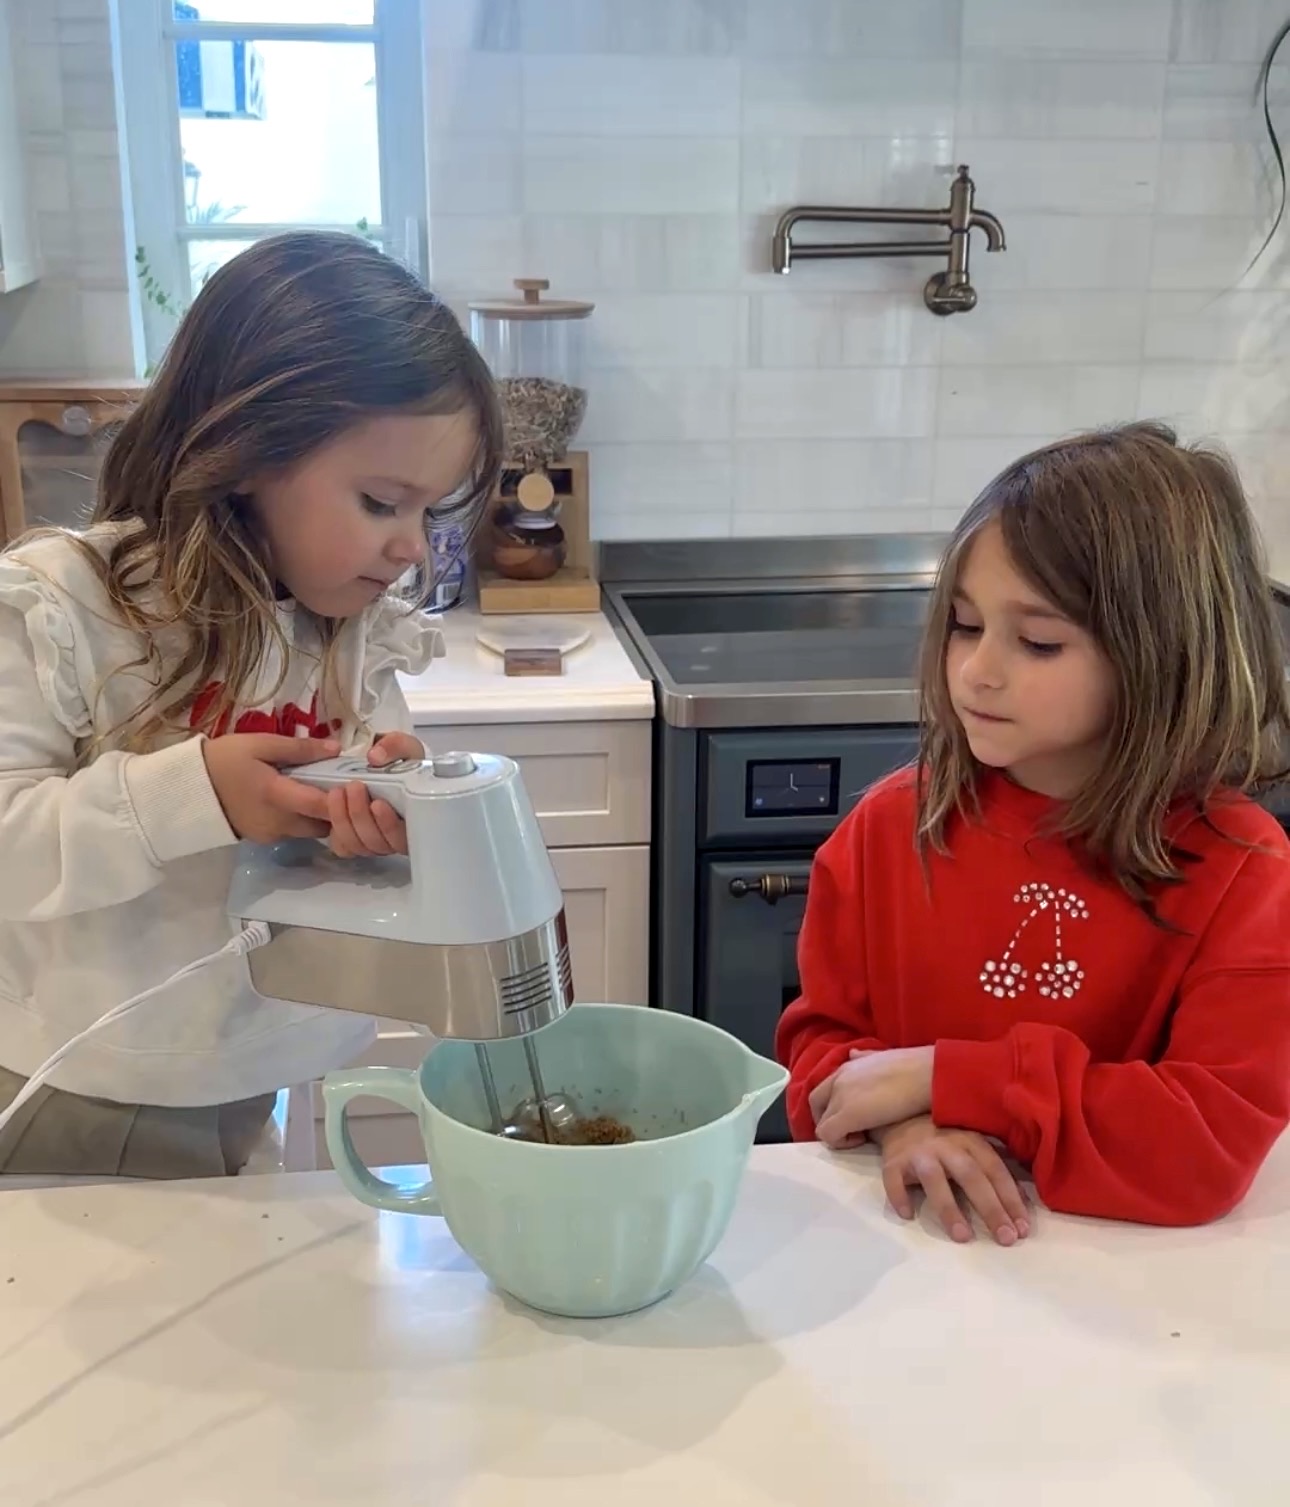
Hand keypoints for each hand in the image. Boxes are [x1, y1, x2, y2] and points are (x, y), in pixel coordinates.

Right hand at [202, 733, 338, 842]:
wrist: (189, 788)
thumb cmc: (223, 760)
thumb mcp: (260, 744)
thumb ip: (300, 748)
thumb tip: (336, 749)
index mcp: (277, 796)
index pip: (323, 806)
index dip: (344, 799)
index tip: (356, 784)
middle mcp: (278, 823)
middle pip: (322, 825)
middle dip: (334, 811)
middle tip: (337, 786)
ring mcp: (270, 835)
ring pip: (308, 831)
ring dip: (316, 816)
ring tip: (315, 790)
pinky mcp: (262, 839)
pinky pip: (292, 832)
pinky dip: (299, 819)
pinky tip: (294, 800)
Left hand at [323, 732, 423, 857]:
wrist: (385, 766)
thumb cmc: (402, 761)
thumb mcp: (405, 747)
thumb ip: (395, 746)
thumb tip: (375, 757)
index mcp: (415, 818)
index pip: (406, 838)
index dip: (389, 826)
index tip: (378, 803)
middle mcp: (396, 835)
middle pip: (378, 844)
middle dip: (361, 816)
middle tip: (354, 787)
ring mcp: (375, 839)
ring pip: (358, 846)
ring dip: (344, 821)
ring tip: (338, 792)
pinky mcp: (354, 839)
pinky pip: (343, 847)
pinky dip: (336, 830)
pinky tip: (334, 807)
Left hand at [810, 1046, 933, 1149]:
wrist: (928, 1074)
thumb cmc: (915, 1067)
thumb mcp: (882, 1058)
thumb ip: (864, 1058)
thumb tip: (853, 1054)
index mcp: (847, 1067)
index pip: (824, 1089)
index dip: (833, 1106)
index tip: (855, 1116)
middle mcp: (838, 1080)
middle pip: (815, 1105)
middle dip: (829, 1120)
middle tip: (853, 1130)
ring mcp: (840, 1097)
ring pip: (820, 1123)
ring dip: (837, 1132)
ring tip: (862, 1135)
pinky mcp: (847, 1115)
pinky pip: (828, 1135)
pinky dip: (841, 1142)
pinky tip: (864, 1140)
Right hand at [876, 1116, 1030, 1246]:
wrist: (902, 1118)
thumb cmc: (946, 1142)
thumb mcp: (973, 1148)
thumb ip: (994, 1171)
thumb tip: (1022, 1203)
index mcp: (971, 1142)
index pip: (995, 1171)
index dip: (1010, 1199)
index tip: (1022, 1230)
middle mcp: (947, 1145)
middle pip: (971, 1176)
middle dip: (990, 1208)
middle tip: (1005, 1238)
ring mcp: (919, 1152)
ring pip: (934, 1179)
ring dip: (949, 1208)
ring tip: (963, 1237)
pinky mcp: (893, 1161)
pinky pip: (894, 1180)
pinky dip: (900, 1196)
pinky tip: (908, 1215)